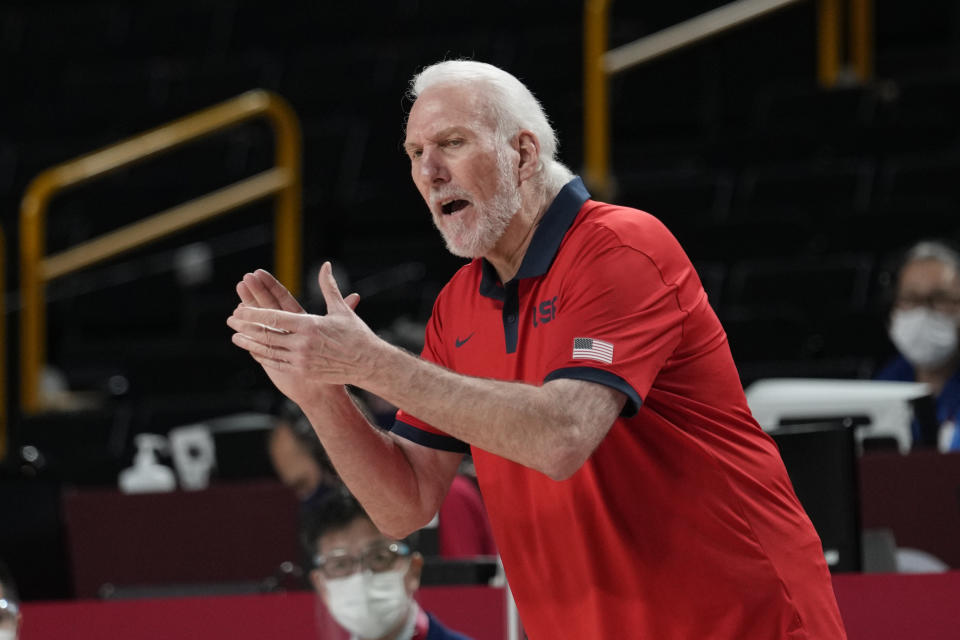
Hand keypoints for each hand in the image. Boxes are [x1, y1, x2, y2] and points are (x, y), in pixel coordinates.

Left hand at [227, 263, 371, 405]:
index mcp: (310, 325)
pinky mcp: (302, 371)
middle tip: (231, 319)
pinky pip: (276, 363)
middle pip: (267, 334)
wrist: (368, 364)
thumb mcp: (341, 310)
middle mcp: (303, 344)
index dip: (256, 312)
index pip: (276, 317)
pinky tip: (254, 350)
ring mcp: (301, 360)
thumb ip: (329, 287)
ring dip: (250, 342)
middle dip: (246, 326)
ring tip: (235, 335)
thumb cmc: (356, 335)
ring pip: (268, 350)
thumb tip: (326, 265)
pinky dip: (262, 356)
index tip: (241, 307)